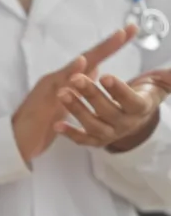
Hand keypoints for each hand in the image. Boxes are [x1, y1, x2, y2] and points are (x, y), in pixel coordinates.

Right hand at [12, 25, 136, 162]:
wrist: (14, 140)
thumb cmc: (38, 124)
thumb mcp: (63, 104)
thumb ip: (77, 87)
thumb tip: (93, 69)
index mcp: (63, 81)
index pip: (90, 61)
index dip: (109, 48)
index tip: (128, 33)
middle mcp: (57, 79)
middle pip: (87, 58)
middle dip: (109, 44)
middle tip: (129, 30)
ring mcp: (50, 88)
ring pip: (76, 66)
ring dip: (96, 53)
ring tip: (116, 38)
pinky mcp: (43, 99)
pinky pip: (59, 85)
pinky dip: (70, 72)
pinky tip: (81, 62)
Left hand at [56, 65, 170, 151]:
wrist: (134, 115)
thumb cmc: (142, 93)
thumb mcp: (158, 83)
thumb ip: (167, 77)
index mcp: (140, 108)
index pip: (131, 101)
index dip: (118, 90)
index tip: (105, 76)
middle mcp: (126, 124)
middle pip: (108, 111)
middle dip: (91, 94)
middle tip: (76, 78)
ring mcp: (110, 133)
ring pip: (93, 125)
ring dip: (77, 110)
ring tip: (62, 93)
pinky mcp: (96, 139)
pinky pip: (82, 140)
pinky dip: (70, 134)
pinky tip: (56, 124)